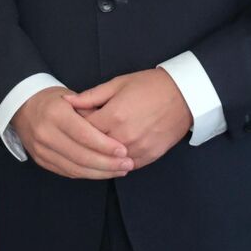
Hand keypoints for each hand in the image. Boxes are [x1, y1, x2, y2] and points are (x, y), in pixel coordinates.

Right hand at [11, 86, 133, 178]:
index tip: (123, 150)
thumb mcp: (72, 96)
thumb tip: (114, 129)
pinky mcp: (41, 160)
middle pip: (81, 155)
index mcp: (55, 113)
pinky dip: (87, 174)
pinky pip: (67, 172)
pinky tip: (103, 172)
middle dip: (107, 163)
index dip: (105, 145)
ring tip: (120, 170)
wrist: (22, 106)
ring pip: (75, 168)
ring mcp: (41, 150)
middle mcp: (46, 133)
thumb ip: (91, 110)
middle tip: (127, 163)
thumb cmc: (53, 99)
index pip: (84, 135)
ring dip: (100, 173)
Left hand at [65, 69, 190, 168]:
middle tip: (82, 134)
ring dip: (100, 155)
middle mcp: (124, 136)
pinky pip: (125, 166)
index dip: (74, 125)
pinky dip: (116, 161)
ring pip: (108, 161)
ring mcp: (137, 149)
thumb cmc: (149, 86)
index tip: (73, 121)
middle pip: (92, 148)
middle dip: (84, 142)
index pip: (82, 129)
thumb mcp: (117, 84)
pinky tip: (113, 153)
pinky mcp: (149, 157)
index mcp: (113, 116)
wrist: (183, 95)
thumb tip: (67, 101)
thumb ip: (91, 96)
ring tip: (97, 144)